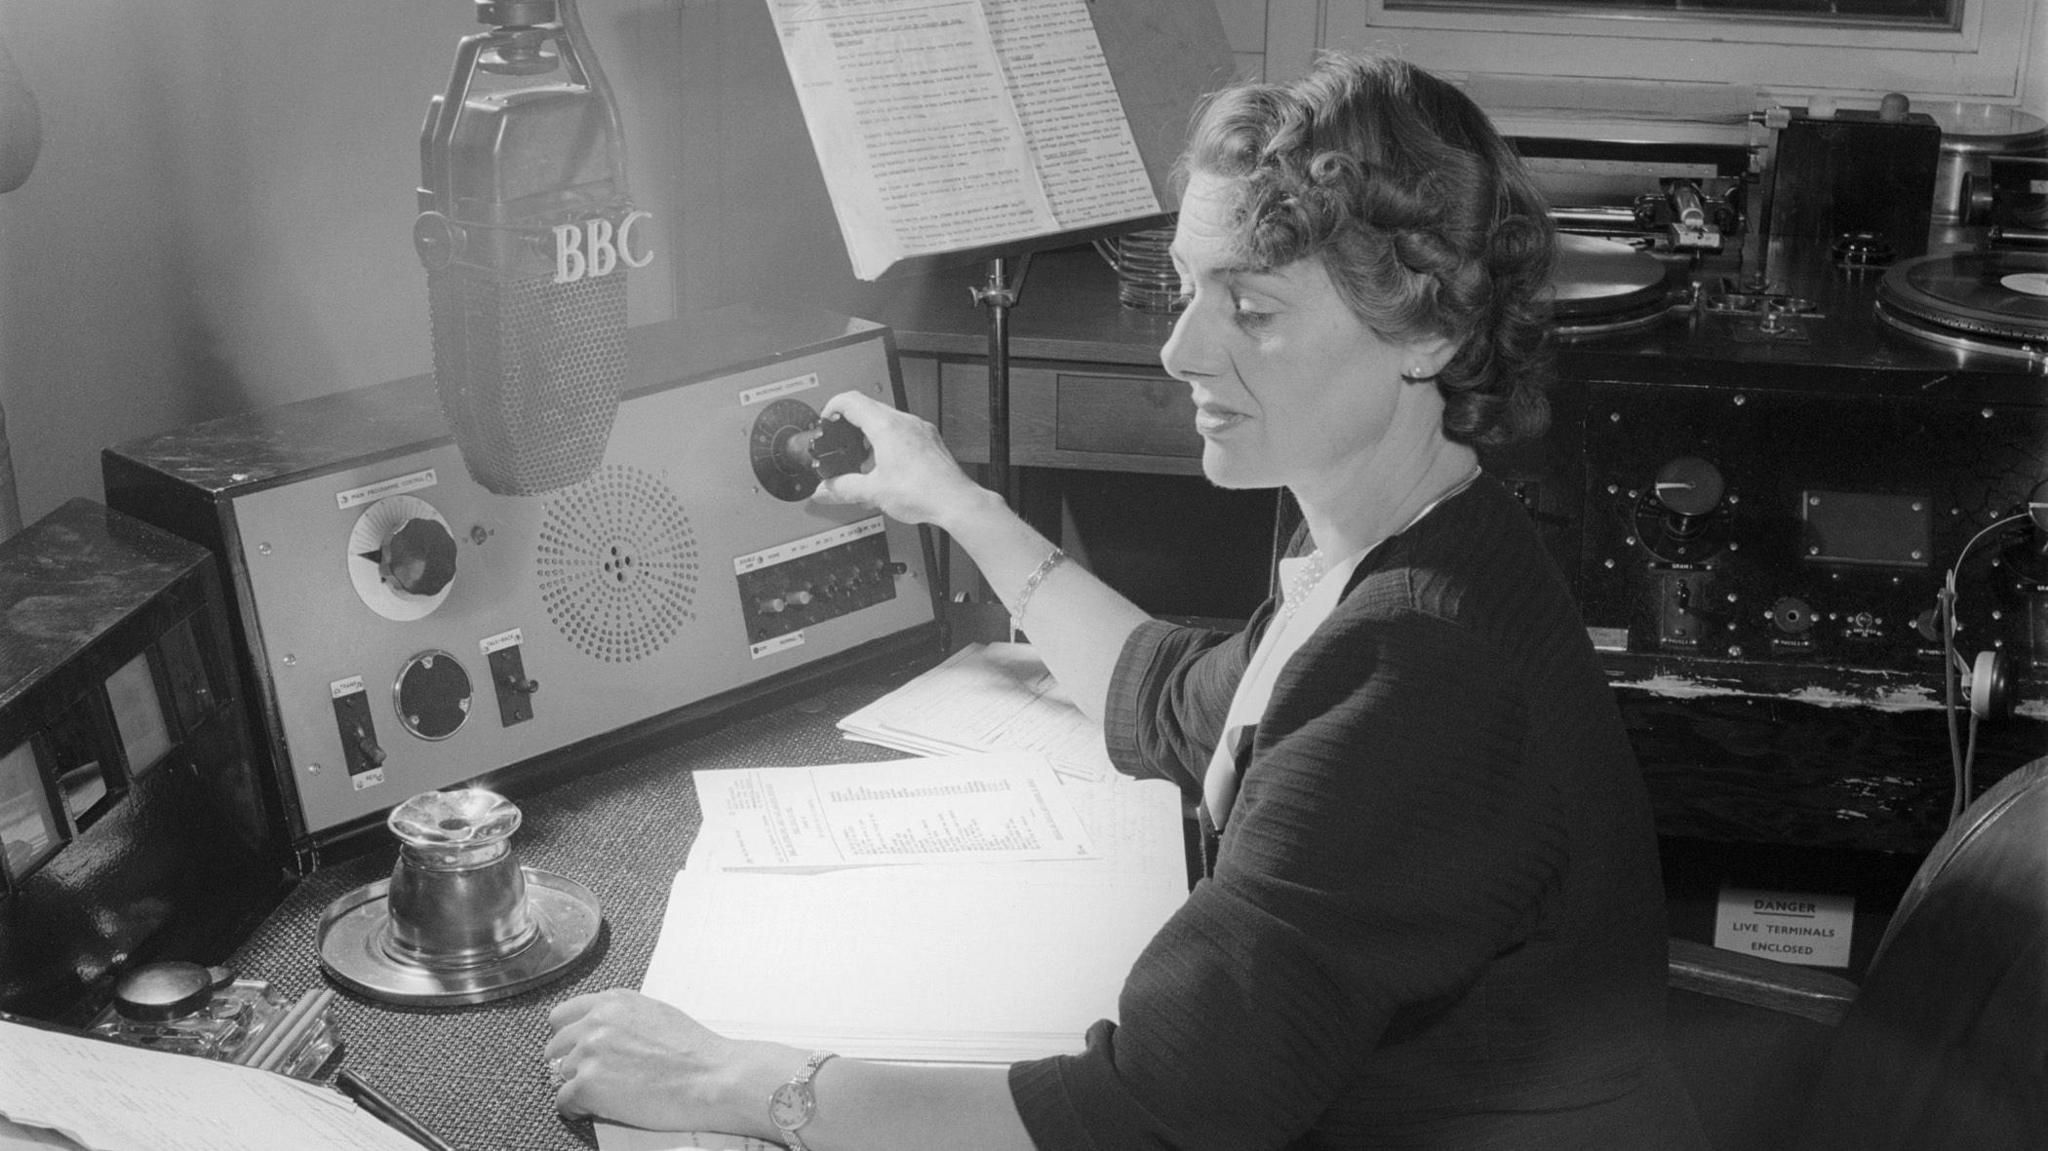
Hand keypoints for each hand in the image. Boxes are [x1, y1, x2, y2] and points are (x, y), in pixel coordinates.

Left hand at [545, 989, 772, 1132]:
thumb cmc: (694, 1052)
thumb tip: (601, 1035)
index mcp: (612, 1002)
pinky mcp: (587, 1084)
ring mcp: (589, 1052)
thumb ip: (621, 1018)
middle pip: (555, 1047)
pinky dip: (578, 1109)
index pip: (563, 1016)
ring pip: (560, 1075)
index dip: (568, 1038)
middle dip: (570, 1064)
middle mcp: (596, 1022)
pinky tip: (599, 1109)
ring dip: (578, 1087)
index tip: (575, 1051)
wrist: (711, 1077)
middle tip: (592, 1078)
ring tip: (606, 1095)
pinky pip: (564, 1101)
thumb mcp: (655, 1014)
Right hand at [813, 391, 994, 530]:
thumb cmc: (924, 492)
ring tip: (866, 459)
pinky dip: (890, 441)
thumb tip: (825, 490)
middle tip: (842, 443)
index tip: (826, 420)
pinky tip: (889, 466)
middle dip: (851, 425)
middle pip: (869, 408)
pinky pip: (905, 431)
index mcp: (887, 427)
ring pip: (888, 419)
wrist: (956, 501)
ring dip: (872, 434)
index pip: (851, 401)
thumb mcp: (873, 492)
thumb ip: (843, 489)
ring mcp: (921, 429)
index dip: (832, 407)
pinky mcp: (931, 440)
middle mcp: (906, 422)